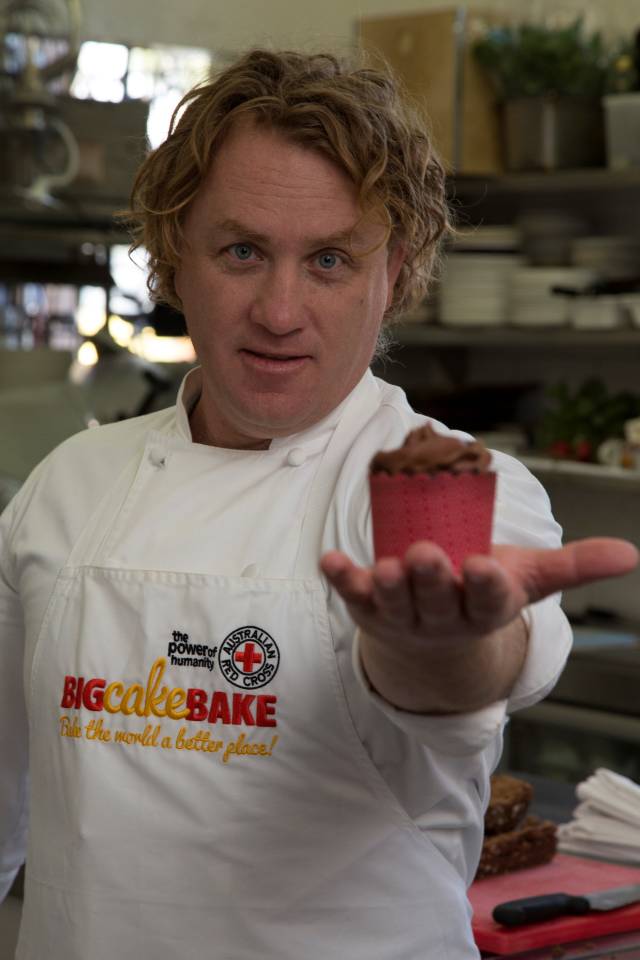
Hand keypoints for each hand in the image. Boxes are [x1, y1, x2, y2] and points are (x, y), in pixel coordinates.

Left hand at [321, 537, 637, 644]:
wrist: (436, 633)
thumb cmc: (483, 592)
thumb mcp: (528, 580)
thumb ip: (574, 566)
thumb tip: (632, 554)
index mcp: (482, 608)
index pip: (487, 601)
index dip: (484, 586)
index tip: (483, 567)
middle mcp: (441, 617)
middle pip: (435, 602)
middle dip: (430, 581)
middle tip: (425, 556)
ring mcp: (401, 615)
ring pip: (393, 603)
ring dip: (385, 586)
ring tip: (384, 566)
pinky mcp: (368, 607)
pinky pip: (352, 595)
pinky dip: (341, 579)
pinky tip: (329, 561)